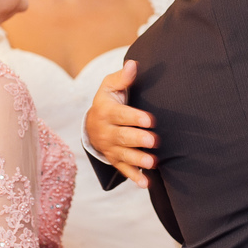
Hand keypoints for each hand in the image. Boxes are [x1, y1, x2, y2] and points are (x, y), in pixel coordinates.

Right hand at [84, 60, 157, 188]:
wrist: (92, 123)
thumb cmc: (108, 101)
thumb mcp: (110, 86)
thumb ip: (122, 77)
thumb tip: (133, 65)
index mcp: (106, 111)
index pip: (120, 115)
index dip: (135, 117)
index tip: (150, 119)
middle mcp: (106, 131)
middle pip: (122, 137)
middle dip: (138, 140)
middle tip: (154, 140)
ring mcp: (110, 148)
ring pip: (123, 155)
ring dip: (138, 160)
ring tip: (153, 162)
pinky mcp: (114, 159)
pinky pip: (123, 169)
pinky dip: (134, 177)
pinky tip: (146, 182)